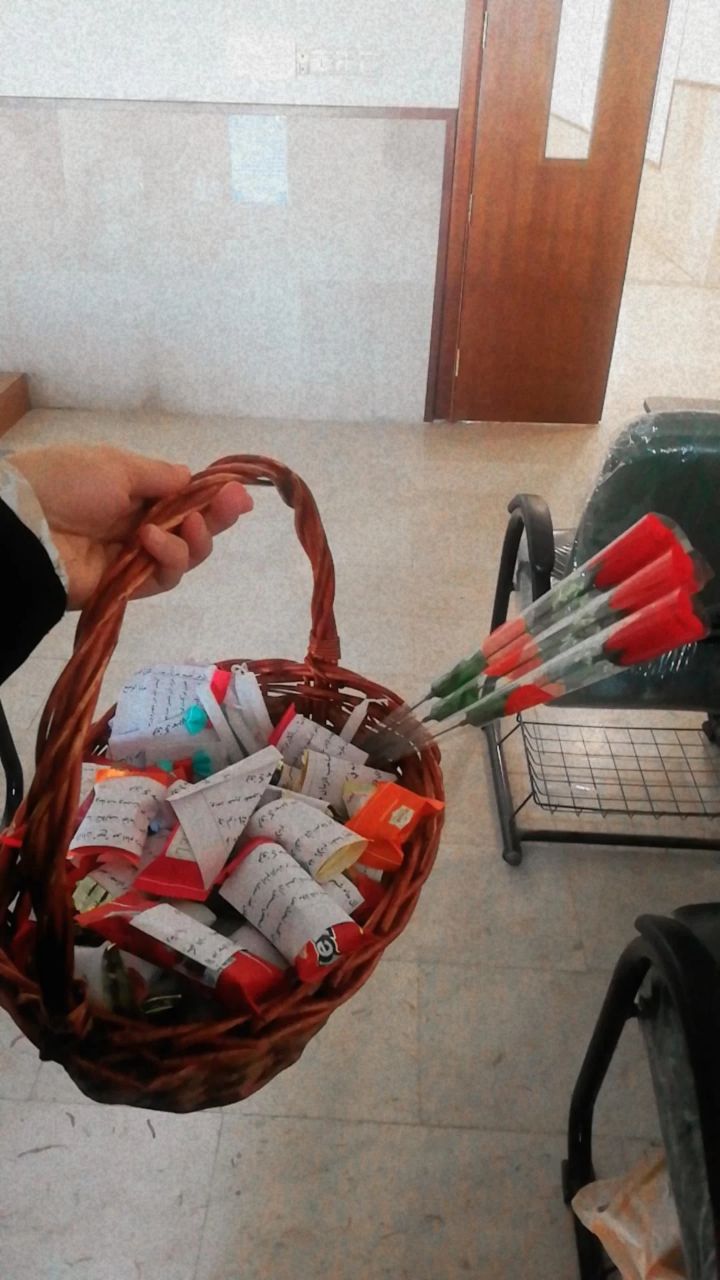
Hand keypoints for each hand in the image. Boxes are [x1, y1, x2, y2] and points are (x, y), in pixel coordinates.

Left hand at [10, 444, 252, 608]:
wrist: (26, 527)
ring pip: (186, 556)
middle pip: (192, 528)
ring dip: (196, 539)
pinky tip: (151, 540)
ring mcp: (135, 557)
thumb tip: (194, 479)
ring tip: (188, 526)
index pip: (183, 497)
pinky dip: (168, 557)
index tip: (239, 492)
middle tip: (235, 507)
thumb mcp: (118, 465)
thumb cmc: (68, 482)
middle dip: (218, 518)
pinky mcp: (130, 587)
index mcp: (133, 491)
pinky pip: (166, 577)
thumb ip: (162, 477)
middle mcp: (138, 524)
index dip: (213, 496)